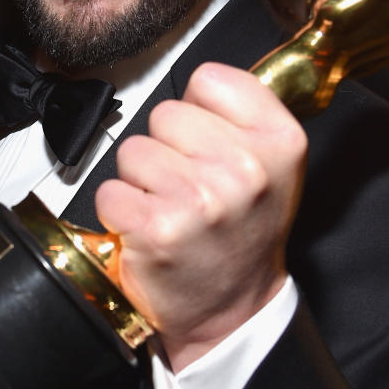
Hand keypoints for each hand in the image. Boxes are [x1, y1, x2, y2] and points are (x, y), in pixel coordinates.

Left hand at [95, 63, 305, 369]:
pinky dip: (120, 211)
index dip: (199, 109)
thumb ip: (243, 114)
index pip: (209, 79)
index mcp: (279, 141)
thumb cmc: (244, 234)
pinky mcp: (155, 227)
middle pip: (164, 112)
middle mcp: (244, 168)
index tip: (209, 142)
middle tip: (189, 186)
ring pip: (132, 149)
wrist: (231, 310)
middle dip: (166, 147)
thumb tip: (200, 78)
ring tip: (171, 208)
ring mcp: (199, 199)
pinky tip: (149, 229)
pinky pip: (110, 190)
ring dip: (141, 180)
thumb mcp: (273, 166)